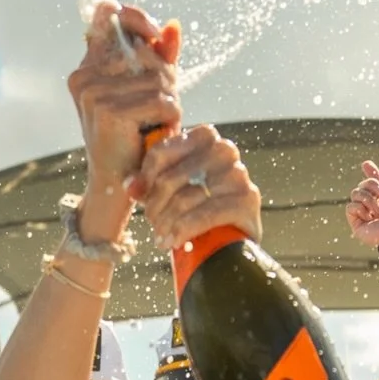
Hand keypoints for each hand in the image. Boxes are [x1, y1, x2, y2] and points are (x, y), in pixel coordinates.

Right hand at [67, 1, 180, 235]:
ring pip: (159, 80)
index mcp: (88, 67)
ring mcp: (95, 93)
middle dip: (164, 77)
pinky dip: (170, 119)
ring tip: (156, 125)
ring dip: (170, 103)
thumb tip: (173, 26)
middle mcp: (85, 76)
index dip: (137, 19)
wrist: (117, 183)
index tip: (154, 36)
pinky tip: (158, 134)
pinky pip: (162, 102)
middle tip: (160, 108)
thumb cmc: (133, 137)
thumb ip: (159, 57)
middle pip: (146, 52)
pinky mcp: (110, 112)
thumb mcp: (146, 91)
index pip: (109, 15)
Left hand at [133, 126, 262, 251]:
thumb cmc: (198, 207)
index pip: (160, 153)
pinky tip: (175, 242)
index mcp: (204, 137)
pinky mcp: (247, 199)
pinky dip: (185, 231)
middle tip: (153, 225)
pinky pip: (206, 215)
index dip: (145, 179)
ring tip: (162, 238)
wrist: (235, 237)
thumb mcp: (172, 189)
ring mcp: (238, 174)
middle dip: (156, 207)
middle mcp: (223, 149)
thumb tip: (131, 186)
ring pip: (185, 199)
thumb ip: (150, 181)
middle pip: (170, 180)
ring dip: (167, 223)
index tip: (140, 198)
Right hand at [346, 162, 378, 247]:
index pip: (376, 183)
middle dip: (371, 184)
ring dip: (367, 198)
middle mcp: (375, 206)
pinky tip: (369, 217)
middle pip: (363, 185)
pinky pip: (350, 207)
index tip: (366, 163)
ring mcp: (365, 214)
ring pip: (355, 193)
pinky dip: (360, 208)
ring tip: (377, 210)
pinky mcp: (357, 223)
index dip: (371, 173)